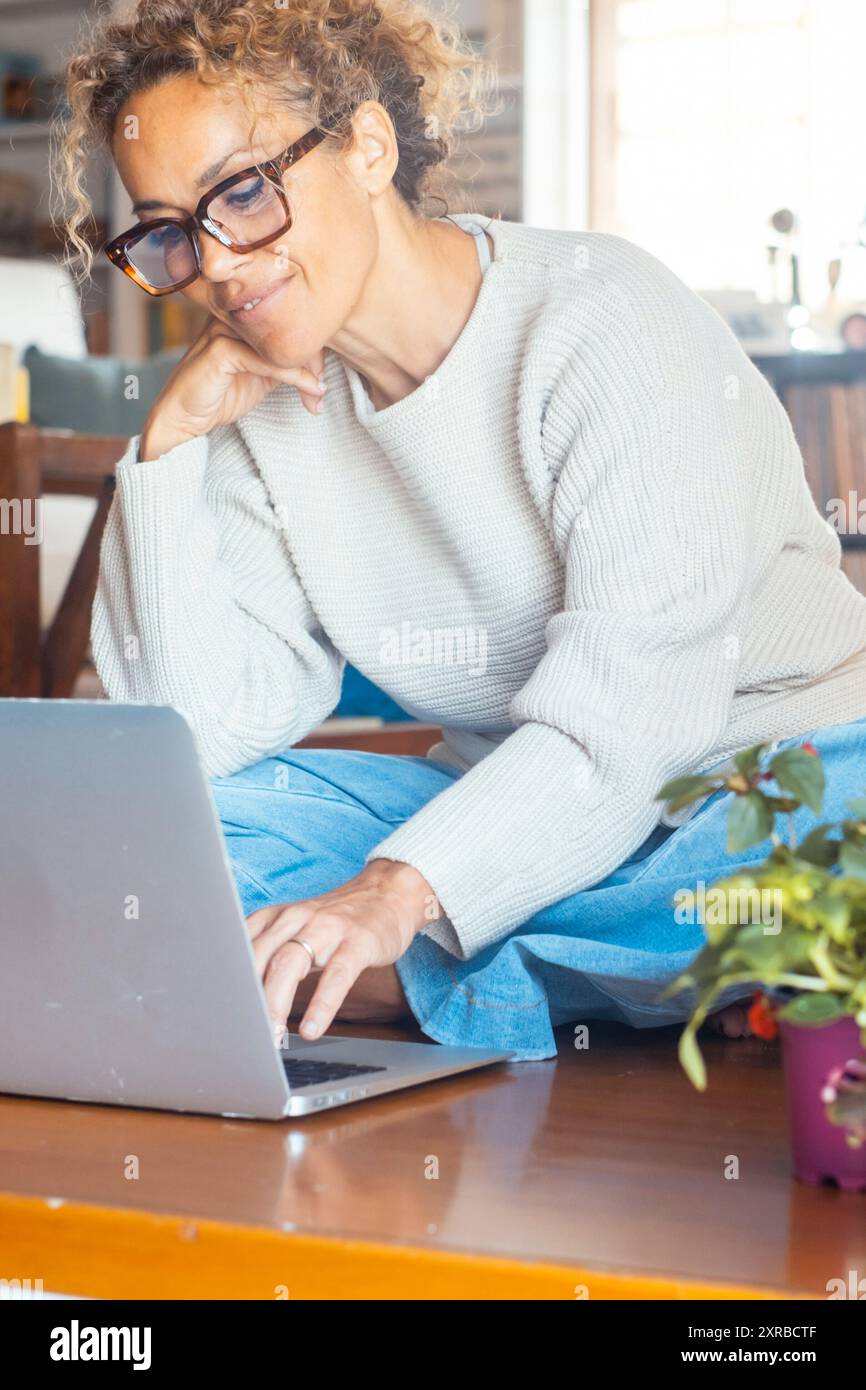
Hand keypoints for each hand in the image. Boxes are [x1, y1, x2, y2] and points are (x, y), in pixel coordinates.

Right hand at [139, 316, 326, 459]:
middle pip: (287, 324)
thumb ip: (284, 362)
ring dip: (307, 370)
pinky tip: (310, 390)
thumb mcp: (262, 375)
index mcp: (242, 316)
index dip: (311, 345)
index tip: (323, 376)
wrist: (183, 418)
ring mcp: (223, 329)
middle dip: (313, 359)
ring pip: (280, 342)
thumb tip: (320, 362)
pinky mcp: (220, 350)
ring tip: (318, 393)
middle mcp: (233, 316)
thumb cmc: (219, 395)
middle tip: (323, 388)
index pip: (287, 317)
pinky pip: (267, 360)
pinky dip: (293, 376)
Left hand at [246, 860, 435, 1042]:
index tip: (221, 1014)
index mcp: (276, 917)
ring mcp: (328, 928)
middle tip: (244, 1035)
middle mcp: (296, 918)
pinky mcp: (358, 942)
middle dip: (248, 998)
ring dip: (276, 1003)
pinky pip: (337, 975)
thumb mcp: (296, 928)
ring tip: (273, 1037)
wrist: (388, 892)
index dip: (227, 982)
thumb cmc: (338, 920)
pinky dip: (322, 1005)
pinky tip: (312, 1028)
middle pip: (260, 957)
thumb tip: (240, 996)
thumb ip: (270, 952)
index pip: (240, 949)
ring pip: (290, 963)